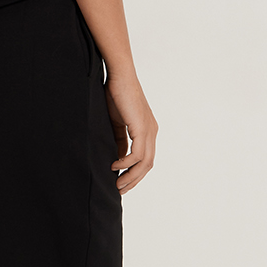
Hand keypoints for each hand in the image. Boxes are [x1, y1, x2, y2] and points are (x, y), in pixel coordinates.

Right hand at [105, 72, 156, 192]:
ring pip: (144, 163)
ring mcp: (149, 130)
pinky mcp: (141, 128)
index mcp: (147, 130)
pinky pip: (137, 154)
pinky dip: (126, 163)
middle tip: (119, 190)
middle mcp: (152, 132)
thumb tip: (117, 158)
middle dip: (133, 180)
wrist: (119, 76)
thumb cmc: (115, 95)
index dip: (134, 173)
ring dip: (130, 176)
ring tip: (117, 184)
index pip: (145, 159)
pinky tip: (114, 166)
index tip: (121, 183)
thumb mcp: (116, 123)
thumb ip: (119, 140)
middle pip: (147, 165)